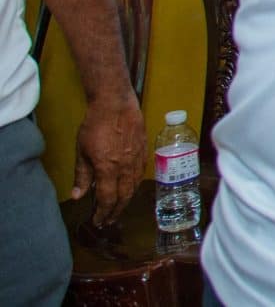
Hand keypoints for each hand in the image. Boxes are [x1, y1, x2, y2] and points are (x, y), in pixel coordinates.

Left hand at [71, 91, 145, 225]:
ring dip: (126, 200)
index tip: (98, 221)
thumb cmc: (94, 126)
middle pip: (124, 196)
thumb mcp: (81, 151)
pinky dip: (135, 185)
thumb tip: (78, 196)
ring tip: (119, 207)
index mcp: (108, 169)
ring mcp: (137, 159)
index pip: (107, 199)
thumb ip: (81, 175)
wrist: (115, 104)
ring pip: (135, 186)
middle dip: (116, 211)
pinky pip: (141, 173)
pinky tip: (130, 187)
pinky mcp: (144, 150)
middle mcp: (125, 168)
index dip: (103, 213)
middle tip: (109, 220)